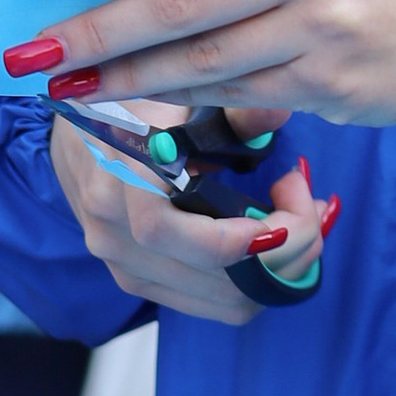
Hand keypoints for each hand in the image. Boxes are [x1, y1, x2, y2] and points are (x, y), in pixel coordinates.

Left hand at [8, 0, 395, 127]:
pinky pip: (237, 96)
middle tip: (27, 54)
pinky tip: (143, 106)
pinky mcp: (332, 85)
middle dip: (90, 33)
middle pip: (173, 3)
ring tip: (67, 87)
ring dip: (122, 81)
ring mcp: (322, 27)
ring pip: (197, 62)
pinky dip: (182, 104)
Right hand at [49, 119, 323, 329]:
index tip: (283, 213)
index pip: (174, 233)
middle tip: (312, 208)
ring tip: (300, 220)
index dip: (236, 240)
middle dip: (281, 251)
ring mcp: (121, 261)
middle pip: (210, 275)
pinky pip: (208, 302)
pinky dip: (251, 282)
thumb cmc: (143, 106)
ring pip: (220, 300)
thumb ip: (235, 110)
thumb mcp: (186, 93)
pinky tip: (269, 242)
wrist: (82, 129)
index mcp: (122, 175)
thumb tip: (277, 112)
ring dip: (275, 270)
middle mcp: (114, 228)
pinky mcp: (136, 279)